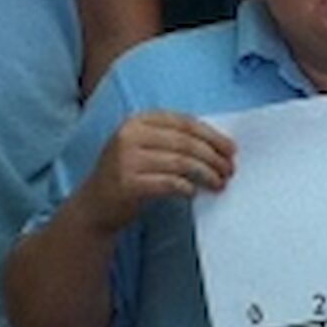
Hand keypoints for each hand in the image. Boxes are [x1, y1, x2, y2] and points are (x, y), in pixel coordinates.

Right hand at [75, 112, 235, 234]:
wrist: (94, 206)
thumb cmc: (128, 175)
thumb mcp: (144, 147)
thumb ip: (173, 140)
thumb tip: (219, 146)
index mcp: (136, 120)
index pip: (184, 122)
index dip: (212, 135)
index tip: (231, 149)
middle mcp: (129, 135)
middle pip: (185, 142)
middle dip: (213, 156)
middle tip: (229, 169)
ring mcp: (126, 159)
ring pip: (181, 162)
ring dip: (206, 174)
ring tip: (219, 183)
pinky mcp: (128, 184)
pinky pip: (169, 183)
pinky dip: (187, 187)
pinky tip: (195, 192)